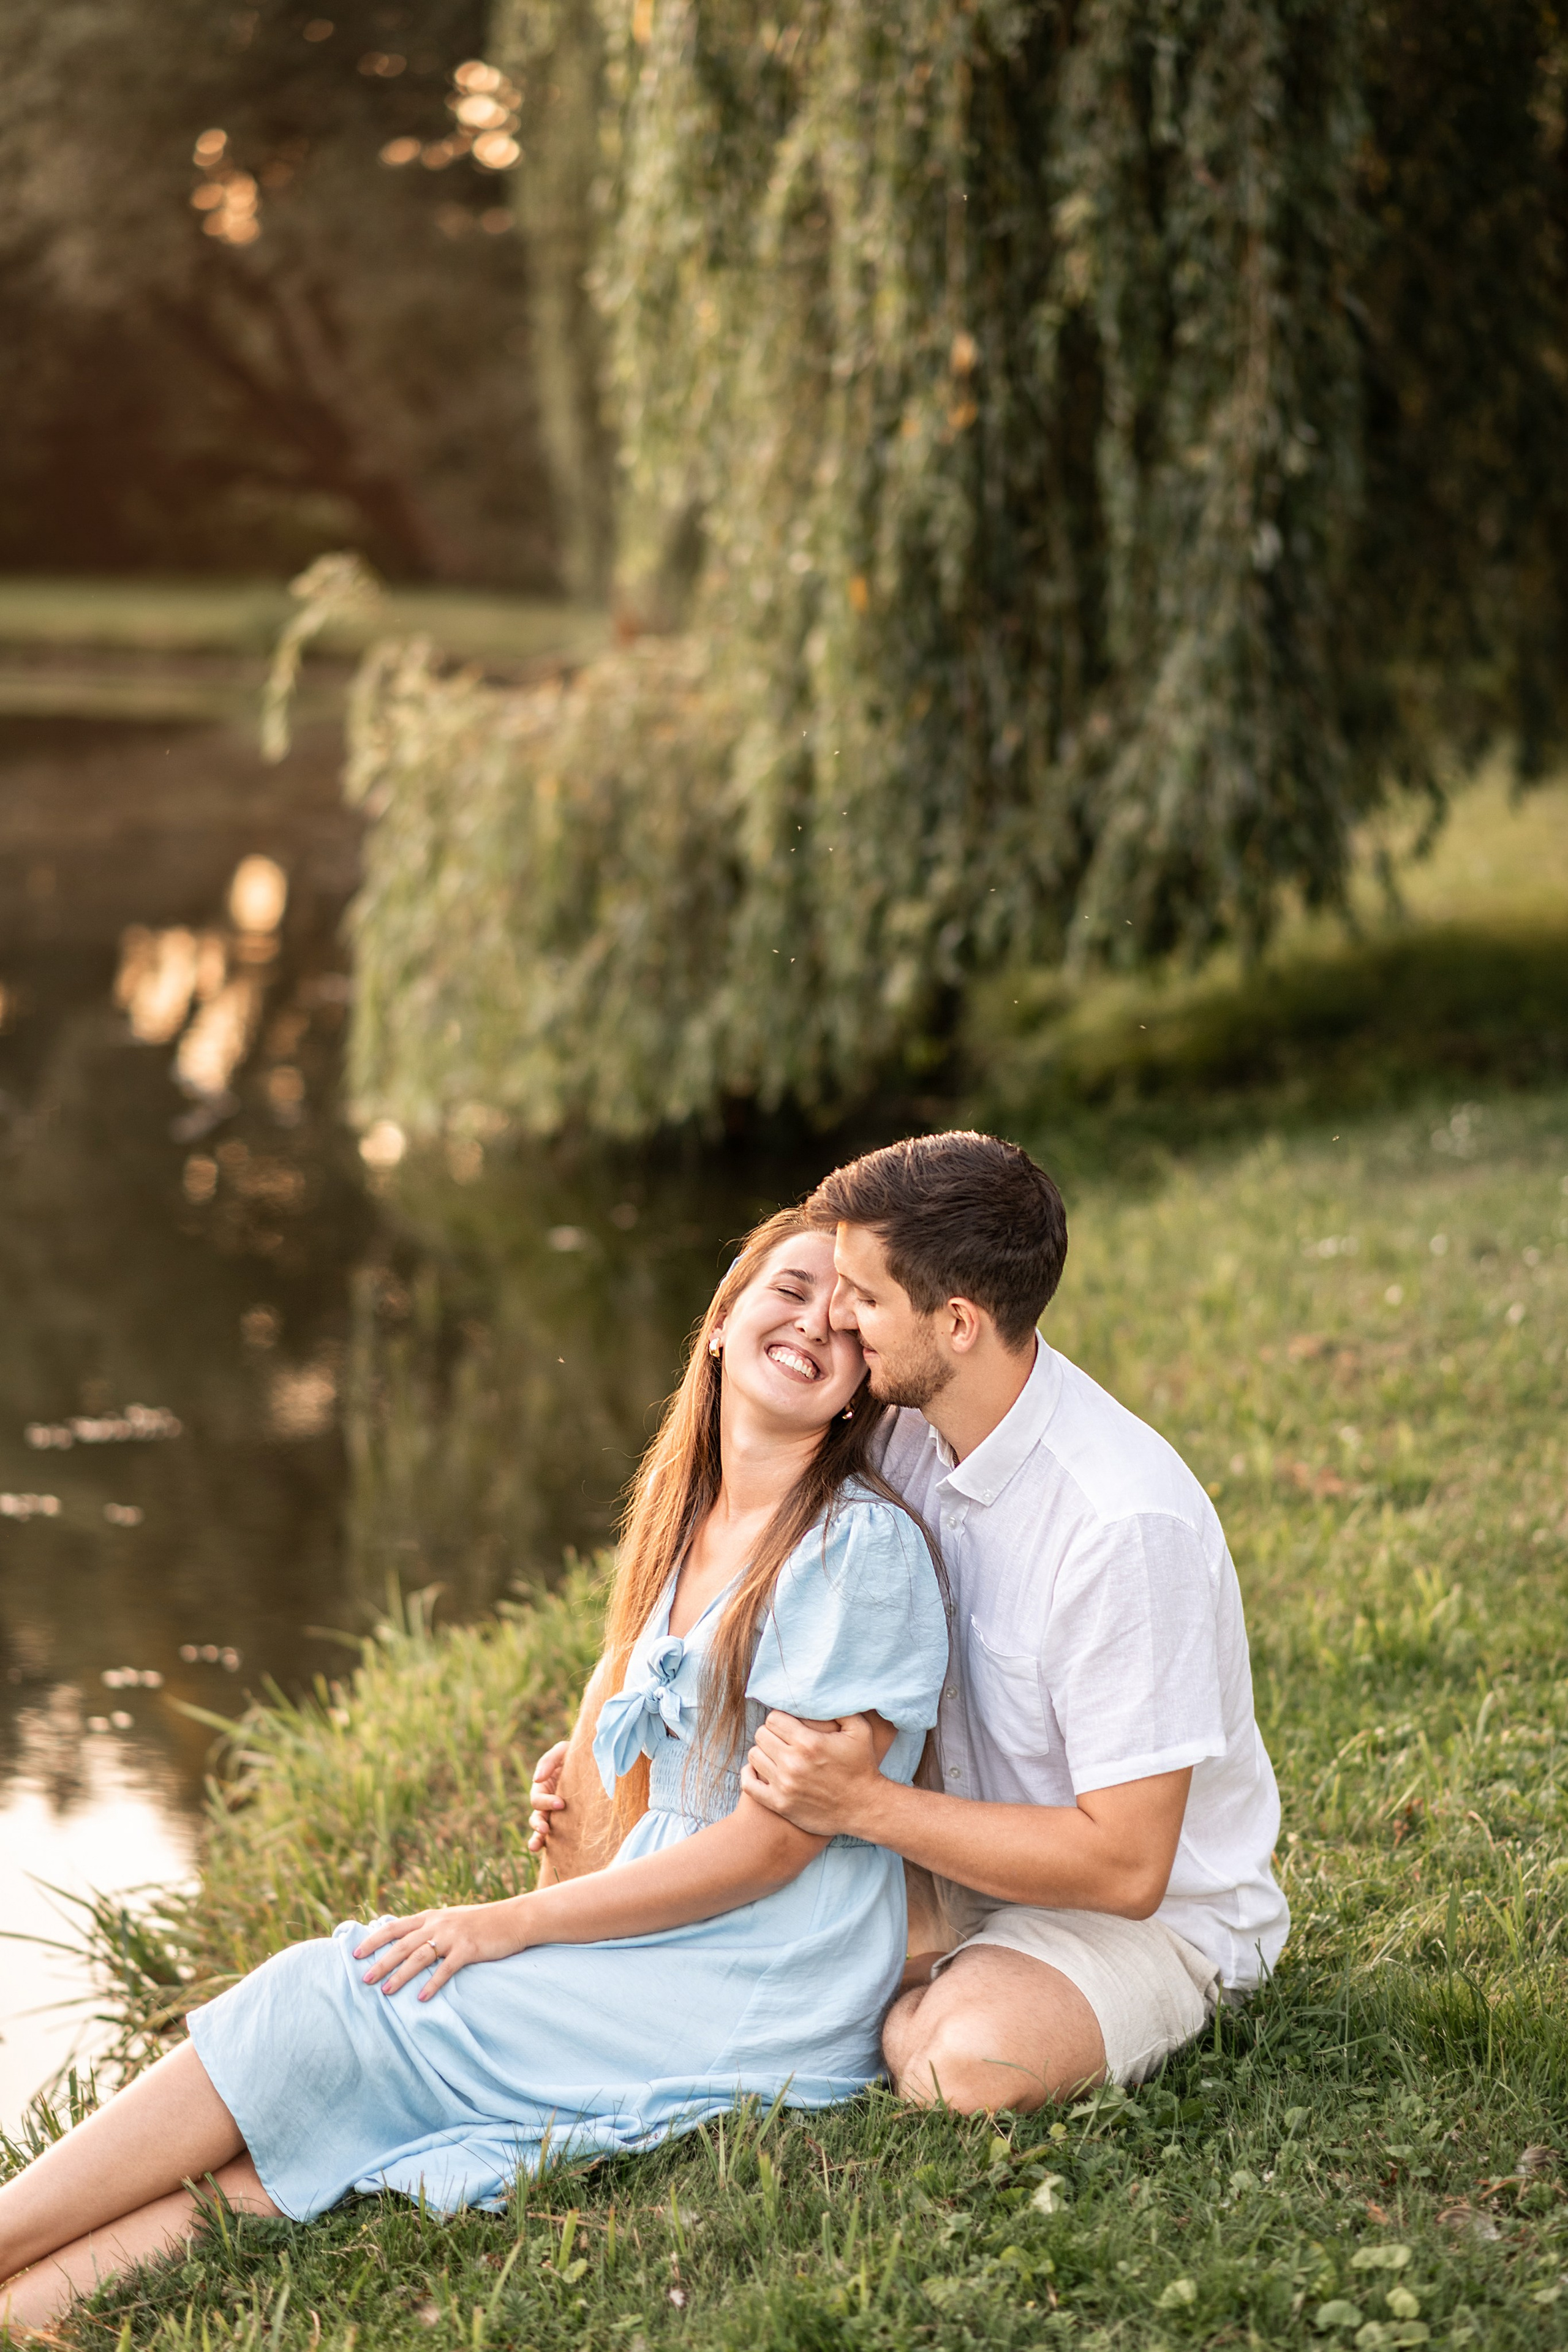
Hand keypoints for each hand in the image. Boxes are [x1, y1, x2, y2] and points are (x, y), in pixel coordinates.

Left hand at [354, 1900, 527, 2000]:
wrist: (514, 1918)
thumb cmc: (481, 1922)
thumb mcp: (451, 1919)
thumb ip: (429, 1928)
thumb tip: (405, 1942)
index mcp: (430, 1916)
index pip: (394, 1927)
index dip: (373, 1940)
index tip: (355, 1954)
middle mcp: (437, 1924)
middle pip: (402, 1944)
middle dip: (381, 1962)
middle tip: (363, 1979)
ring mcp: (453, 1936)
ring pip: (419, 1956)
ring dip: (401, 1975)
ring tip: (386, 1992)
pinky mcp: (468, 1949)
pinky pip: (446, 1969)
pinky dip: (433, 1983)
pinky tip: (422, 1998)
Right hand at [527, 1738, 568, 1852]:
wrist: (597, 1761)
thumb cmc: (577, 1754)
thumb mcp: (562, 1751)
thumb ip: (548, 1762)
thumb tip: (536, 1779)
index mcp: (543, 1786)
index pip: (537, 1798)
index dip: (546, 1802)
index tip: (561, 1803)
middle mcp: (547, 1802)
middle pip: (536, 1816)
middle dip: (539, 1823)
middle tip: (546, 1827)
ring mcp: (555, 1813)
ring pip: (540, 1829)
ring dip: (537, 1837)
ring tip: (536, 1845)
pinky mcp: (566, 1821)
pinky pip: (554, 1835)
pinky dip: (546, 1844)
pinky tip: (542, 1850)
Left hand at [741, 1709, 883, 1837]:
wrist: (864, 1808)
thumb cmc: (862, 1766)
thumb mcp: (860, 1731)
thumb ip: (840, 1707)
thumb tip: (822, 1693)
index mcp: (809, 1743)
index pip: (773, 1718)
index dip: (780, 1718)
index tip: (789, 1724)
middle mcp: (793, 1763)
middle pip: (761, 1735)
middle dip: (771, 1733)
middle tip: (783, 1738)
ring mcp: (784, 1786)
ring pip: (754, 1756)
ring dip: (763, 1752)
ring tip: (776, 1753)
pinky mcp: (780, 1805)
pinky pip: (749, 1785)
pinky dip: (750, 1775)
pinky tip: (760, 1770)